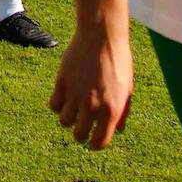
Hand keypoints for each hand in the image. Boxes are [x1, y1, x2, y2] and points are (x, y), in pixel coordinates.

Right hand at [49, 30, 133, 149]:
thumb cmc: (118, 61)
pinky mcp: (61, 83)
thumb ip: (122, 111)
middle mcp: (92, 106)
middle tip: (82, 126)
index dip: (96, 144)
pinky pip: (54, 105)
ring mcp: (75, 95)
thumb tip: (117, 129)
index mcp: (111, 110)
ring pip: (64, 121)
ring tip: (74, 109)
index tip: (94, 141)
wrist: (101, 37)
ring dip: (69, 118)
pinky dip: (58, 105)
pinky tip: (65, 98)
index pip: (99, 142)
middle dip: (81, 133)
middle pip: (79, 135)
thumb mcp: (127, 88)